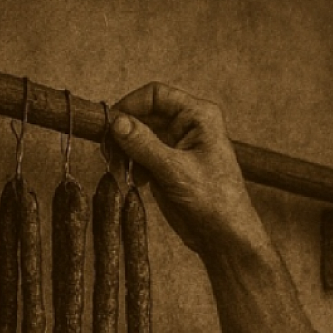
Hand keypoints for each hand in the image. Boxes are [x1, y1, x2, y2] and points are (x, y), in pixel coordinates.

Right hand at [110, 83, 261, 253]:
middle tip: (108, 149)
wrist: (224, 237)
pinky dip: (132, 165)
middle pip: (145, 114)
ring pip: (139, 136)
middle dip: (125, 130)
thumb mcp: (176, 171)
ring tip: (119, 167)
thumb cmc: (214, 201)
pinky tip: (132, 180)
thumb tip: (117, 122)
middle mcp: (187, 125)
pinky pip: (141, 156)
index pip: (156, 95)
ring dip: (125, 150)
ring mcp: (176, 146)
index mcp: (198, 116)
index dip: (131, 105)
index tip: (111, 122)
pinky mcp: (167, 166)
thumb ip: (145, 145)